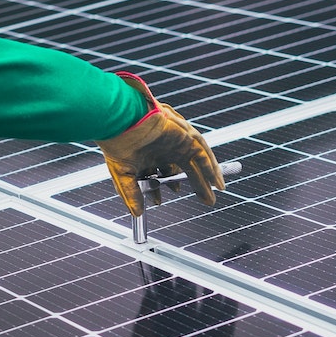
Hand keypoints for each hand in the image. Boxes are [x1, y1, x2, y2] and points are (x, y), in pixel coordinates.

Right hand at [96, 73, 223, 217]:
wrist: (121, 122)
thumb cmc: (118, 143)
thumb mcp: (124, 175)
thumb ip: (132, 194)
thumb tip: (137, 214)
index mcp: (150, 153)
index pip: (161, 173)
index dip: (161, 188)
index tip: (159, 201)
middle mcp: (165, 147)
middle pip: (184, 168)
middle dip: (196, 185)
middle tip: (205, 200)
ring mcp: (176, 141)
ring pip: (196, 161)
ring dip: (206, 178)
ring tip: (213, 195)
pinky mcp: (185, 136)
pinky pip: (202, 153)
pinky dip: (211, 167)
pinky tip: (217, 182)